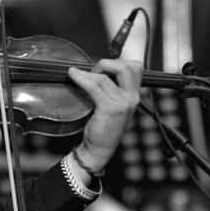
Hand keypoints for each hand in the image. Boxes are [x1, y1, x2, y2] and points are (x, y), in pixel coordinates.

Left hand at [67, 57, 141, 172]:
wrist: (99, 148)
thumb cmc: (103, 125)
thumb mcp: (113, 104)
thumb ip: (111, 87)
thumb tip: (96, 68)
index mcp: (134, 95)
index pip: (135, 67)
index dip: (118, 62)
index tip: (103, 70)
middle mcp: (132, 98)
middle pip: (125, 66)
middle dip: (106, 63)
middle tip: (93, 72)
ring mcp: (123, 103)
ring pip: (105, 77)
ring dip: (87, 73)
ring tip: (77, 75)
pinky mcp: (110, 109)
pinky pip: (94, 86)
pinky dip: (82, 78)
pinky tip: (73, 76)